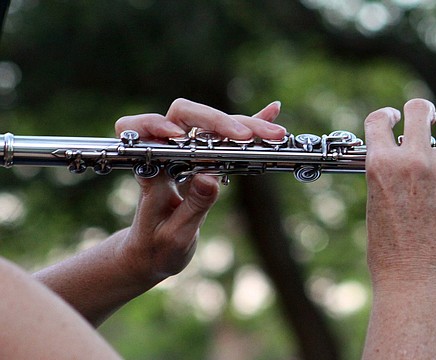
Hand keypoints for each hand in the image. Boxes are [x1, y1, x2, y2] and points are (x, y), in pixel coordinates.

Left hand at [35, 99, 287, 326]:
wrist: (155, 253)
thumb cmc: (157, 247)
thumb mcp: (176, 234)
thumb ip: (193, 206)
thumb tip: (210, 177)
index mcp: (150, 170)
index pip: (142, 131)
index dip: (154, 125)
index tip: (177, 136)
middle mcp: (166, 153)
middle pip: (187, 117)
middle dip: (218, 121)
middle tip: (246, 137)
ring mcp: (187, 152)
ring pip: (212, 125)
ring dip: (243, 125)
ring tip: (275, 133)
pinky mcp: (206, 159)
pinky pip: (227, 137)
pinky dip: (249, 124)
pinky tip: (271, 112)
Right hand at [364, 98, 435, 285]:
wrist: (414, 280)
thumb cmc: (389, 253)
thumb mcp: (376, 205)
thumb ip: (388, 177)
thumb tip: (400, 164)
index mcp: (381, 165)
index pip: (379, 121)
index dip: (387, 115)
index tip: (394, 118)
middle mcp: (412, 162)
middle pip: (419, 110)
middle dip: (422, 109)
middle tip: (427, 115)